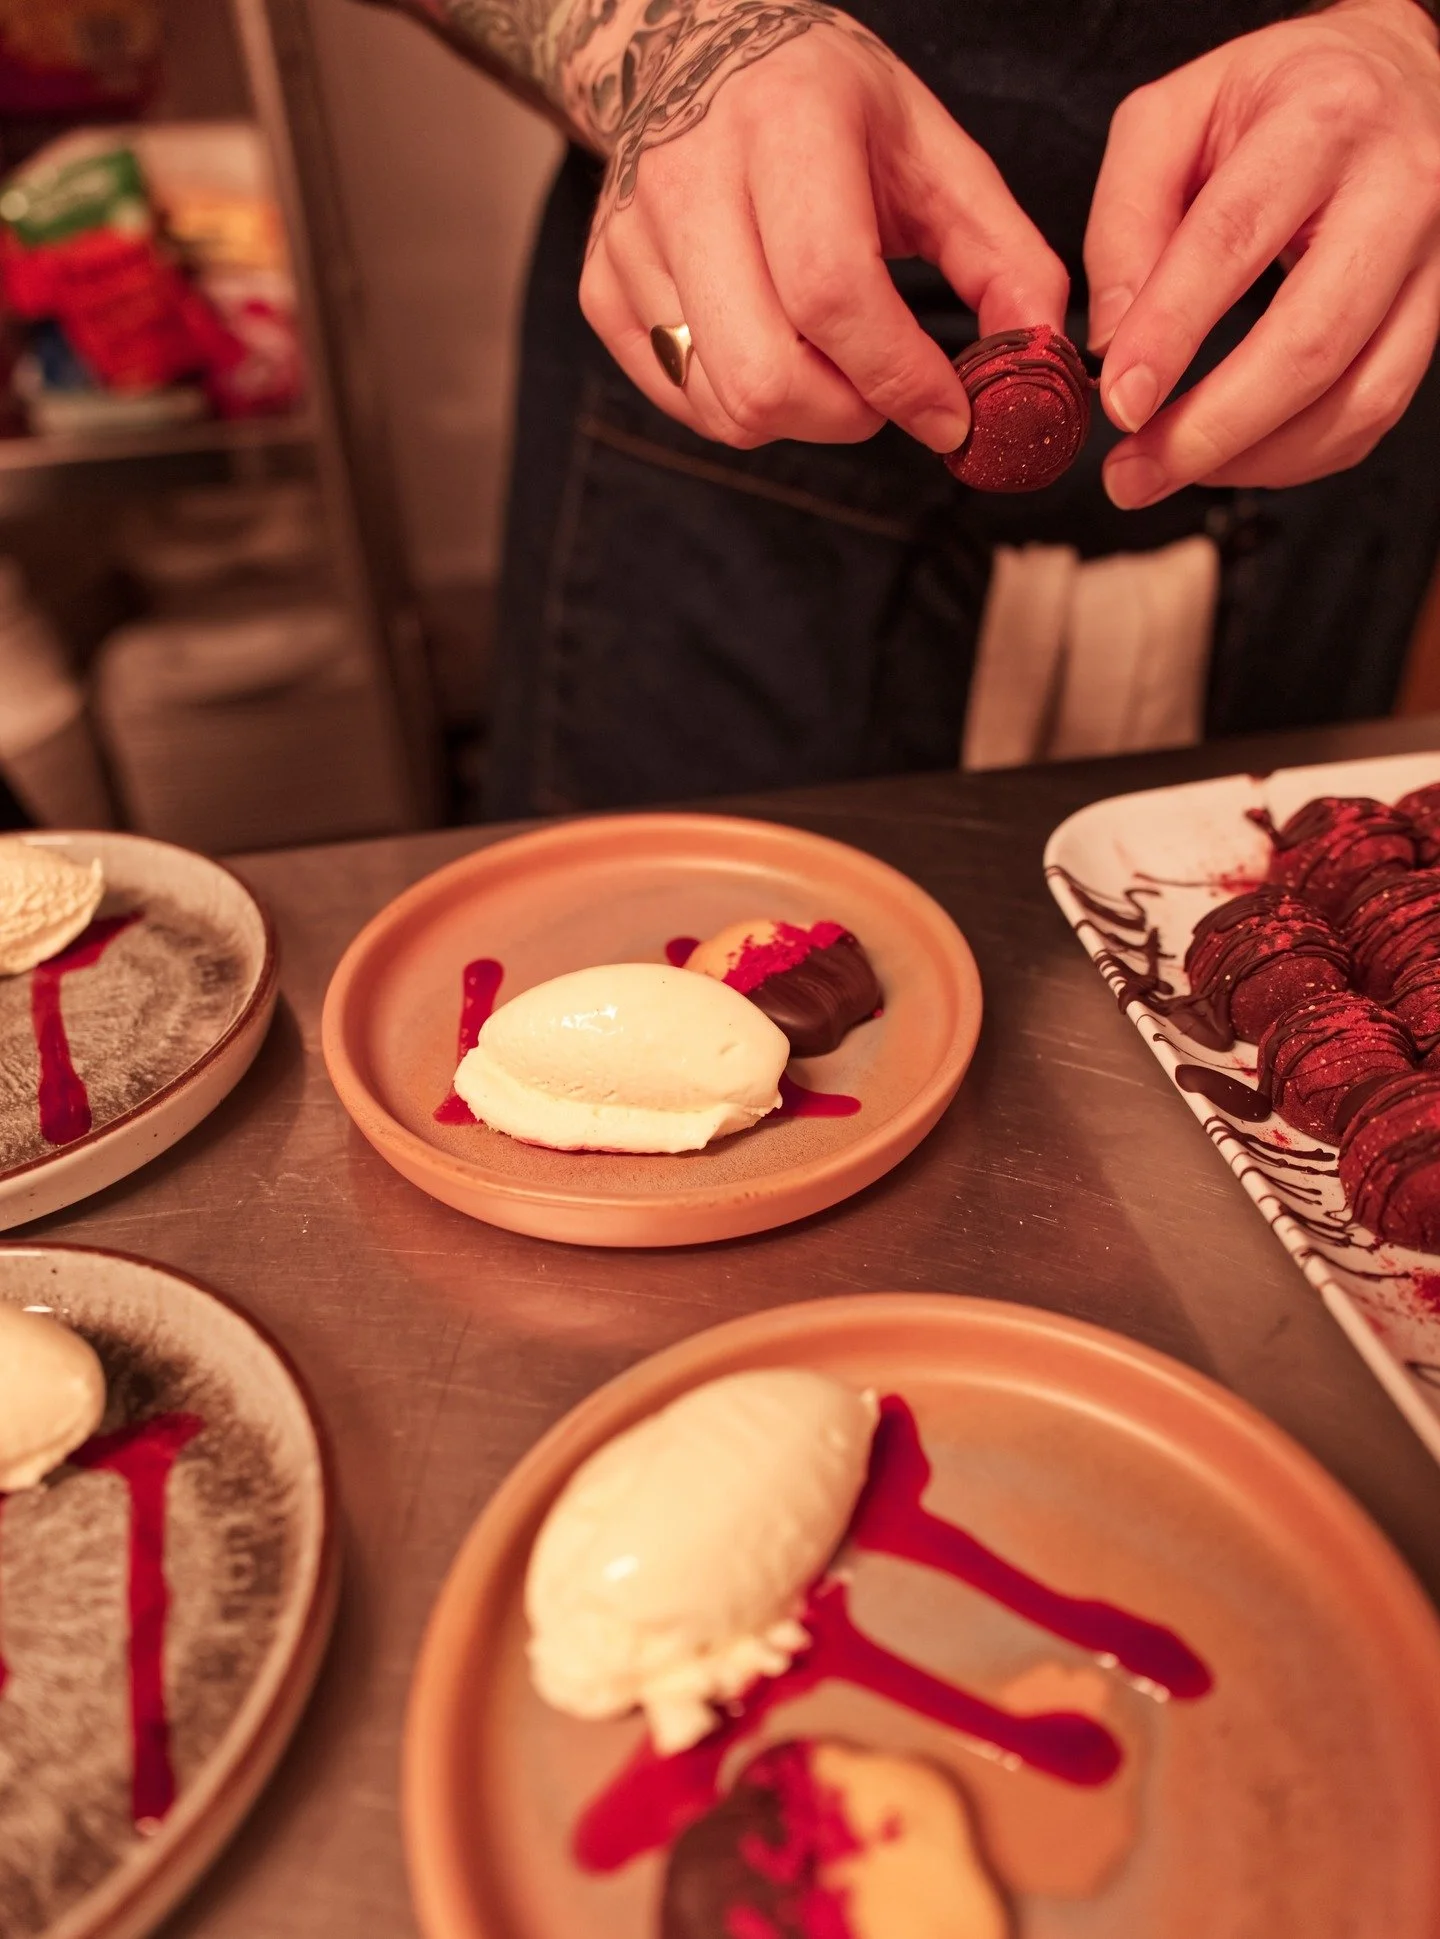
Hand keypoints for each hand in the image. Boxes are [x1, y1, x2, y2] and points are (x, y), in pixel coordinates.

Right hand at [574, 2, 1067, 450]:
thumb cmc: (830, 110)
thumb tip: (1042, 358)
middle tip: (887, 394)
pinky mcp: (601, 287)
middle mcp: (689, 176)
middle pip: (768, 373)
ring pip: (725, 405)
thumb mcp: (931, 150)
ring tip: (834, 366)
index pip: (832, 291)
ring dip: (802, 418)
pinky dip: (745, 404)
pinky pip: (685, 400)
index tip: (951, 413)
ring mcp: (630, 238)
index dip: (900, 376)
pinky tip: (776, 349)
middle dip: (850, 416)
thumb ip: (1003, 255)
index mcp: (785, 123)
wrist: (696, 54)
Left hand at [1084, 0, 1439, 505]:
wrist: (1387, 77)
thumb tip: (1112, 345)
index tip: (1117, 403)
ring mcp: (1433, 258)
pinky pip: (1376, 411)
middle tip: (1131, 474)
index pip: (1234, 240)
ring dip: (1253, 461)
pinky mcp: (1438, 310)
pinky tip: (1232, 455)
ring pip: (1358, 397)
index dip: (1170, 333)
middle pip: (1311, 342)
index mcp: (1321, 121)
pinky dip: (1296, 456)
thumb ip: (1125, 221)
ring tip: (1169, 472)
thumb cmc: (1271, 101)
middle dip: (1211, 430)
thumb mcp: (1172, 119)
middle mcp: (1398, 189)